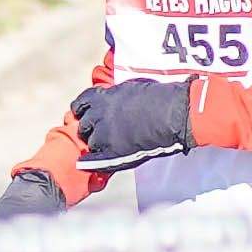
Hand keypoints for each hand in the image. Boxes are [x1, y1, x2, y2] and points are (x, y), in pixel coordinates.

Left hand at [67, 72, 198, 168]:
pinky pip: (95, 160)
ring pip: (91, 143)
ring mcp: (105, 134)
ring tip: (111, 145)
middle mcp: (99, 115)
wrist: (172, 113)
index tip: (86, 114)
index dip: (82, 111)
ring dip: (97, 144)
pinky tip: (87, 163)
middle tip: (100, 132)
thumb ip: (114, 95)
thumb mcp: (130, 88)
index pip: (80, 105)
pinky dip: (91, 162)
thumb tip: (109, 98)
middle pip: (83, 126)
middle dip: (89, 129)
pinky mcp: (114, 151)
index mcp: (102, 98)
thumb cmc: (158, 98)